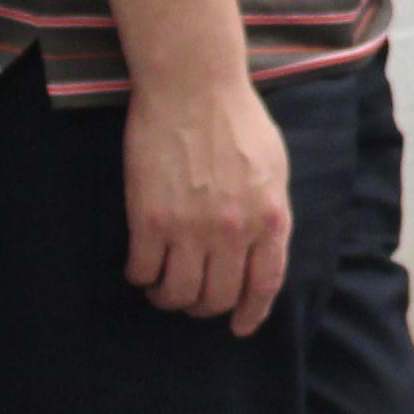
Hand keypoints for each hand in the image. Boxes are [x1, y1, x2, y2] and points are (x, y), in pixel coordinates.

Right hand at [123, 69, 295, 335]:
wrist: (193, 86)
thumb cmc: (236, 119)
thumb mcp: (273, 168)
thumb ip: (269, 212)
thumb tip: (262, 248)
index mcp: (270, 218)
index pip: (264, 285)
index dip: (250, 313)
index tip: (239, 326)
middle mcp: (234, 231)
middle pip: (218, 297)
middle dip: (204, 308)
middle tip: (191, 302)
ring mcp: (191, 227)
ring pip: (178, 292)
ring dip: (169, 298)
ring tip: (162, 288)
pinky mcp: (150, 219)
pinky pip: (143, 270)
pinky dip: (141, 277)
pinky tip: (140, 269)